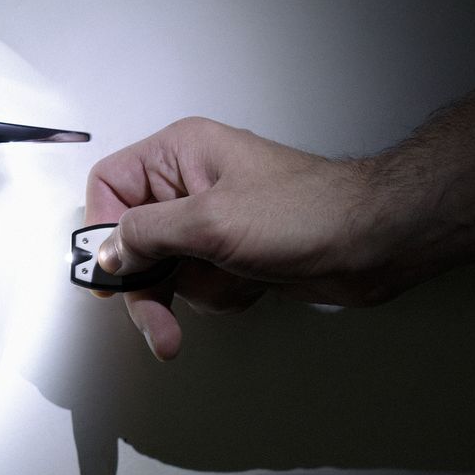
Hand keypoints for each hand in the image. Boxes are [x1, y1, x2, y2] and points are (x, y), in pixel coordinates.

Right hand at [84, 117, 381, 359]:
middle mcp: (188, 184)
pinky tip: (249, 284)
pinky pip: (197, 285)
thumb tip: (107, 252)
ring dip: (193, 292)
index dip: (101, 230)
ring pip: (165, 270)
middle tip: (156, 320)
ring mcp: (210, 220)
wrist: (373, 242)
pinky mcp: (229, 252)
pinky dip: (218, 296)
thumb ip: (146, 235)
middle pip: (133, 238)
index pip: (109, 186)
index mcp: (179, 154)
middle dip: (149, 284)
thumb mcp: (211, 221)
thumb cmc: (307, 211)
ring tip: (231, 287)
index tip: (105, 272)